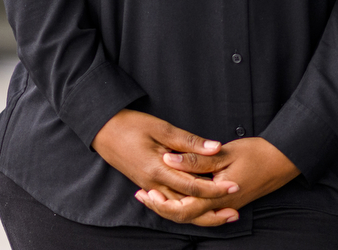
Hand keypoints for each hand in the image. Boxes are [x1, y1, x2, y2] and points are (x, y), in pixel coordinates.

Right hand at [90, 109, 239, 225]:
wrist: (103, 131)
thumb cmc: (131, 125)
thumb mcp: (162, 128)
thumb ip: (189, 142)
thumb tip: (216, 147)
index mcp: (158, 170)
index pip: (192, 186)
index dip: (215, 189)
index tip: (234, 186)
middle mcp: (153, 184)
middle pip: (185, 206)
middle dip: (210, 210)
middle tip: (233, 211)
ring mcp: (149, 187)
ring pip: (177, 209)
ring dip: (199, 212)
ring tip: (221, 212)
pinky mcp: (147, 185)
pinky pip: (168, 202)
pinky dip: (185, 206)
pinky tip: (198, 205)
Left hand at [137, 136, 300, 225]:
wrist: (283, 160)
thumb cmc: (257, 153)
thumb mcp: (224, 153)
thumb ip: (196, 160)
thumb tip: (169, 160)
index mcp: (217, 196)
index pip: (182, 209)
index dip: (161, 203)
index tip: (146, 191)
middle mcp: (220, 206)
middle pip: (184, 217)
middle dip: (161, 208)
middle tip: (143, 195)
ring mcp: (225, 207)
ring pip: (193, 216)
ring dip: (171, 207)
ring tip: (153, 195)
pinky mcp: (228, 202)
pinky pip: (202, 211)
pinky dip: (185, 205)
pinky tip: (176, 195)